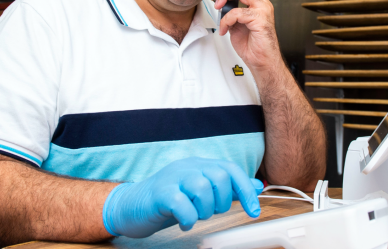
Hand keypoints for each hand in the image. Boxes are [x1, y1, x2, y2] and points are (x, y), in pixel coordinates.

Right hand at [102, 157, 263, 237]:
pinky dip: (188, 218)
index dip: (246, 190)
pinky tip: (184, 222)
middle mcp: (187, 166)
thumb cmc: (168, 200)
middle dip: (222, 202)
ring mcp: (172, 178)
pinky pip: (182, 204)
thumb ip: (228, 189)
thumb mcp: (201, 193)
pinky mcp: (160, 193)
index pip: (230, 169)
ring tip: (195, 216)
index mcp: (199, 165)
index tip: (254, 211)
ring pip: (202, 188)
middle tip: (210, 212)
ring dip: (204, 210)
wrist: (131, 206)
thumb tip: (257, 186)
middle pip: (219, 177)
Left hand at [214, 0, 282, 73]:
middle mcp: (263, 4)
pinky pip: (238, 12)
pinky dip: (227, 20)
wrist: (262, 63)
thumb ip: (232, 12)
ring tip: (219, 7)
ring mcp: (263, 11)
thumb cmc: (253, 46)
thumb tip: (222, 4)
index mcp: (258, 3)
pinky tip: (224, 29)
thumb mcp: (237, 25)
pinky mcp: (261, 20)